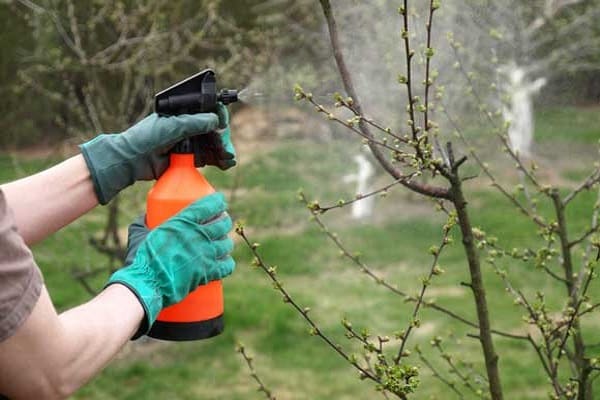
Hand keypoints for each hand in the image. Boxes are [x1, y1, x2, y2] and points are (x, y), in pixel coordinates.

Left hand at [80, 103, 235, 204]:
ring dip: (223, 149)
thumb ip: (193, 122)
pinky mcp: (188, 159)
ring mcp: (188, 143)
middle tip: (225, 145)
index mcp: (182, 113)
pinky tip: (225, 162)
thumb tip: (215, 120)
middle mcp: (187, 126)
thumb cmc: (146, 138)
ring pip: (213, 144)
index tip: (223, 122)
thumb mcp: (171, 126)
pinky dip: (218, 160)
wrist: (131, 161)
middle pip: (213, 128)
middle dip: (222, 136)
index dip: (218, 115)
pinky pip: (208, 158)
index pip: (206, 110)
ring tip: (228, 157)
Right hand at [107, 192, 234, 337]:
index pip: (209, 205)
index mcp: (184, 222)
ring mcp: (205, 254)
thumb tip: (146, 217)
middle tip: (220, 223)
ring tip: (221, 243)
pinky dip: (227, 263)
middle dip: (224, 221)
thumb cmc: (143, 259)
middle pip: (222, 223)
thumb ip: (145, 222)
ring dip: (225, 242)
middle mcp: (198, 235)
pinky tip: (224, 261)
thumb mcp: (141, 233)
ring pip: (226, 244)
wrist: (147, 284)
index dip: (218, 202)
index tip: (220, 202)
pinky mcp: (208, 272)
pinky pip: (227, 265)